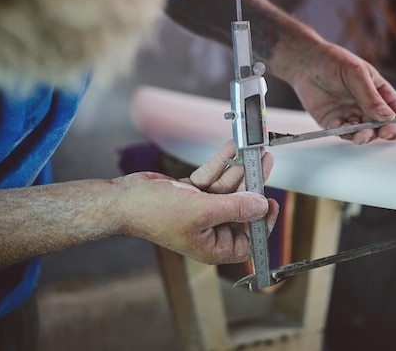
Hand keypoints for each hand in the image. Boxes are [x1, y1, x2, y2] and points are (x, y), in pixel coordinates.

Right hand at [115, 141, 277, 263]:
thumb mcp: (202, 210)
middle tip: (265, 163)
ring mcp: (200, 210)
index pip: (247, 241)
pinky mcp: (192, 193)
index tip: (272, 203)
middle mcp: (209, 229)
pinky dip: (221, 163)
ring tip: (255, 150)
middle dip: (252, 184)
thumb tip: (262, 206)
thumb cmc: (154, 213)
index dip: (263, 224)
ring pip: (227, 188)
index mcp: (212, 246)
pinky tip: (232, 149)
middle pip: (239, 207)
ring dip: (239, 169)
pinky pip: (212, 177)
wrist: (123, 198)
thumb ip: (235, 207)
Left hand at [292, 42, 395, 143]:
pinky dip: (341, 132)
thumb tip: (388, 117)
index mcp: (380, 93)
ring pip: (362, 134)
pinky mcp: (334, 122)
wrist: (306, 62)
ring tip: (357, 134)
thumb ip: (371, 97)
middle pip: (381, 128)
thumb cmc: (334, 62)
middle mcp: (368, 107)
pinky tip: (337, 124)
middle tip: (370, 133)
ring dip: (361, 137)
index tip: (390, 129)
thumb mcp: (356, 74)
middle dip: (378, 134)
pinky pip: (341, 132)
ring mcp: (351, 116)